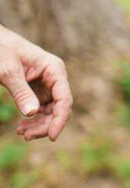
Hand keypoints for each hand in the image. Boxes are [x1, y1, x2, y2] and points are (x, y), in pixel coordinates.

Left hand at [0, 26, 72, 141]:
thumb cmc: (2, 50)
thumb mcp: (8, 72)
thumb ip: (21, 92)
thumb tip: (31, 113)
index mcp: (54, 70)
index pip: (64, 99)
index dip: (60, 119)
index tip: (52, 137)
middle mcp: (55, 78)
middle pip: (59, 108)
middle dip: (46, 124)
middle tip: (26, 136)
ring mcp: (47, 84)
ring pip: (51, 111)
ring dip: (39, 124)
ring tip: (22, 132)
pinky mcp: (38, 89)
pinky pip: (41, 108)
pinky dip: (33, 119)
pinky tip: (22, 126)